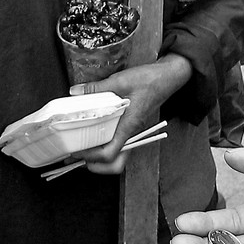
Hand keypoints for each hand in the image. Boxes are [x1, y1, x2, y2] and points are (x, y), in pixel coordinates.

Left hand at [66, 53, 190, 173]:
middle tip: (76, 156)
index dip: (90, 157)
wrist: (167, 77)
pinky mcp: (131, 126)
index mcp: (128, 126)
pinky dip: (104, 145)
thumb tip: (76, 92)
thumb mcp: (120, 80)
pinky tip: (92, 134)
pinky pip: (118, 143)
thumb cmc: (149, 80)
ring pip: (117, 156)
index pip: (109, 154)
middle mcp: (130, 133)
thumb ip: (97, 88)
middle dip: (94, 165)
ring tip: (81, 149)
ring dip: (98, 157)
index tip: (75, 150)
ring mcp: (131, 131)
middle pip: (115, 164)